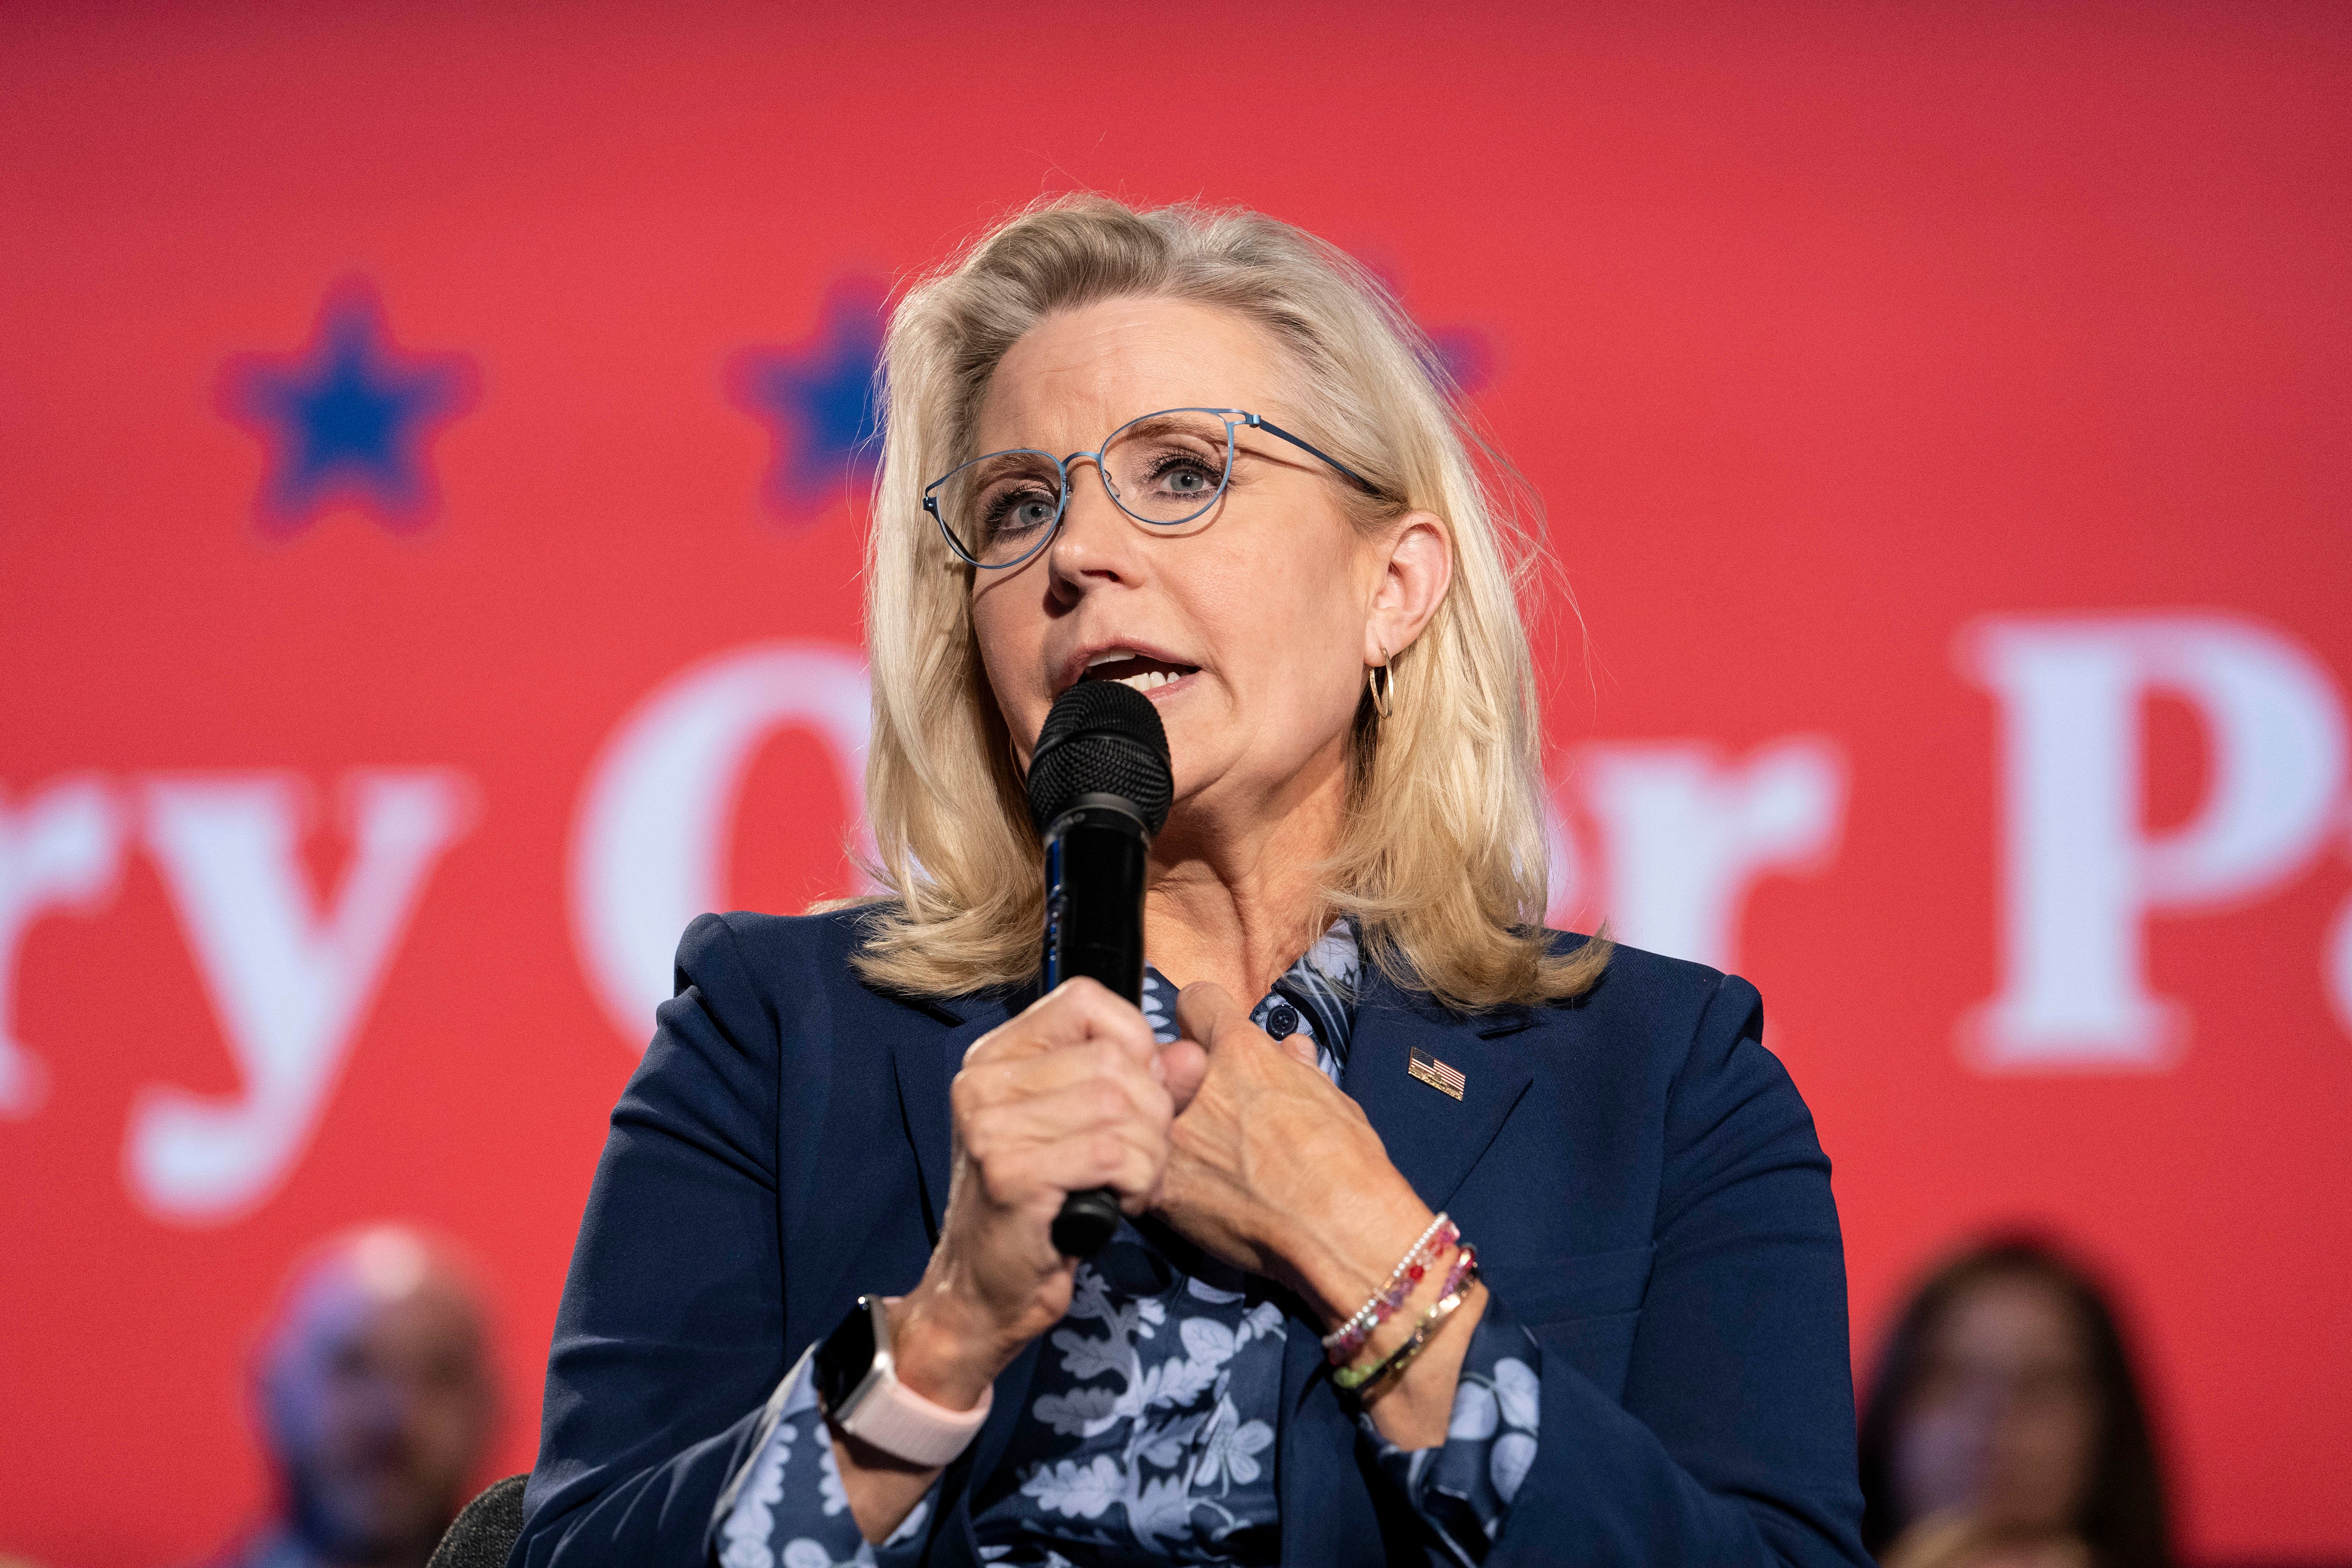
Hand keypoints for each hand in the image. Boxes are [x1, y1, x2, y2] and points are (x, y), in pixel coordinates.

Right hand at [892, 977, 1174, 1408]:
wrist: (983, 1294)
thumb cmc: (1041, 1210)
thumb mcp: (1088, 1132)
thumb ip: (1143, 1086)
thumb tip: (1192, 1054)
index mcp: (997, 1056)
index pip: (1086, 1000)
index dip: (1134, 1042)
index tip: (1140, 1096)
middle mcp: (984, 1080)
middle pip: (1115, 1060)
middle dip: (1154, 1115)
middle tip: (1142, 1161)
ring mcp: (991, 1126)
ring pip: (1122, 1106)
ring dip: (1151, 1155)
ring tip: (1131, 1186)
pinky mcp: (1010, 1173)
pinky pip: (1115, 1154)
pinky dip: (1139, 1183)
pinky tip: (1122, 1206)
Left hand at [1157, 983, 1489, 1448]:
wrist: (1338, 1232)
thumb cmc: (1347, 1163)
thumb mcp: (1332, 1099)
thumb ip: (1299, 1069)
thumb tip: (1291, 1048)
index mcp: (1240, 1051)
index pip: (1196, 1001)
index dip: (1203, 1020)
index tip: (1209, 1040)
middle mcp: (1197, 1083)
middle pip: (1163, 1057)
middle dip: (1180, 1076)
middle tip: (1206, 1107)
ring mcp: (1173, 1135)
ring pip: (1148, 1111)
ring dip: (1170, 1126)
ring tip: (1202, 1155)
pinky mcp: (1160, 1185)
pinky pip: (1147, 1166)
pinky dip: (1163, 1175)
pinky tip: (1191, 1192)